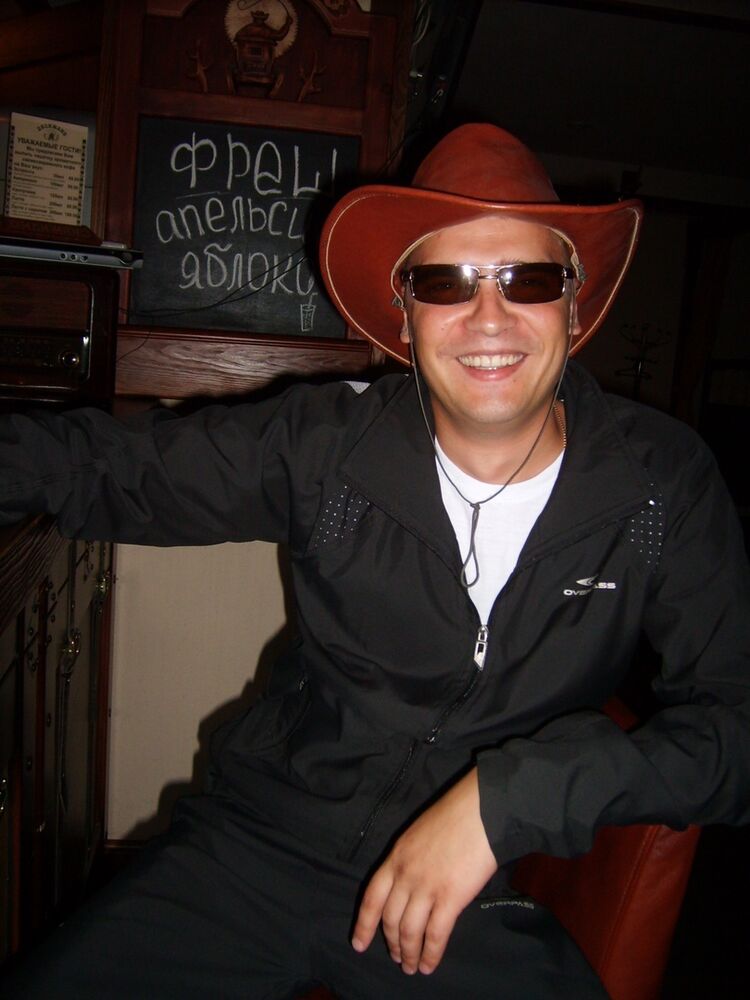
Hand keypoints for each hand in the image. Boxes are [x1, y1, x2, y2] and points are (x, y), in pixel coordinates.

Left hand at [351, 767, 496, 974]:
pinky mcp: (450, 898)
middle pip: (390, 918)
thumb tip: (413, 884)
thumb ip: (410, 859)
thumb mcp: (418, 833)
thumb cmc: (454, 815)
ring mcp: (426, 887)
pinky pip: (435, 934)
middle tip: (397, 958)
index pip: (372, 896)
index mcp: (396, 856)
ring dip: (409, 954)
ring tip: (412, 968)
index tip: (358, 943)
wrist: (480, 811)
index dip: (364, 924)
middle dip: (392, 943)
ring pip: (409, 931)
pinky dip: (430, 954)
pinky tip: (429, 965)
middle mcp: (405, 874)